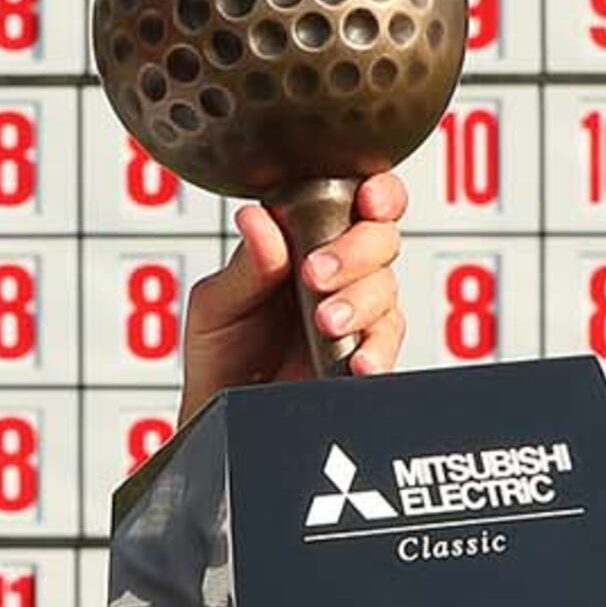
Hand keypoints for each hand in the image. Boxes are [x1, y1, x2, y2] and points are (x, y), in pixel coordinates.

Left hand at [178, 170, 410, 419]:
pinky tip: (357, 360)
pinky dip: (377, 349)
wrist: (220, 413)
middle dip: (356, 251)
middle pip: (380, 239)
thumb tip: (259, 220)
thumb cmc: (219, 352)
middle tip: (318, 274)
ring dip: (360, 302)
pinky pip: (387, 343)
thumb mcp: (217, 303)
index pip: (355, 200)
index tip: (366, 200)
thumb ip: (247, 265)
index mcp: (303, 240)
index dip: (375, 192)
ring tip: (327, 321)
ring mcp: (356, 312)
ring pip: (386, 289)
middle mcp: (338, 270)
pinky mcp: (363, 353)